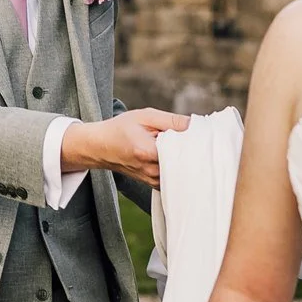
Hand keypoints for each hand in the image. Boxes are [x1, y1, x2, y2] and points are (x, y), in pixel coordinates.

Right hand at [60, 108, 189, 186]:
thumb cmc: (120, 129)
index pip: (183, 150)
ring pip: (181, 172)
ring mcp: (153, 180)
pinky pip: (174, 178)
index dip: (194, 142)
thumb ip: (171, 121)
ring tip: (186, 147)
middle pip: (184, 163)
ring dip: (186, 160)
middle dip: (193, 151)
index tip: (201, 134)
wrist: (100, 147)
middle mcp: (151, 171)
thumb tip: (195, 125)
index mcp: (148, 152)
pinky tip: (179, 156)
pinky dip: (179, 167)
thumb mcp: (145, 117)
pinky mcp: (154, 184)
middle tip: (199, 140)